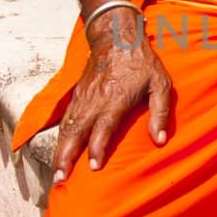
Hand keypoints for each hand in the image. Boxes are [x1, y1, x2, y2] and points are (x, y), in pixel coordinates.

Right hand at [51, 22, 170, 183]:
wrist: (116, 37)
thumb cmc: (142, 62)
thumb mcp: (160, 83)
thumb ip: (161, 112)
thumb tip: (160, 140)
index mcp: (115, 98)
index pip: (103, 127)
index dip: (97, 148)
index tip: (93, 167)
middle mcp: (95, 100)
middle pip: (77, 132)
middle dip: (67, 157)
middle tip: (61, 179)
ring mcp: (83, 97)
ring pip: (68, 127)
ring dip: (60, 151)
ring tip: (56, 172)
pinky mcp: (77, 95)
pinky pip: (66, 119)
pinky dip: (60, 137)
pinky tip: (59, 151)